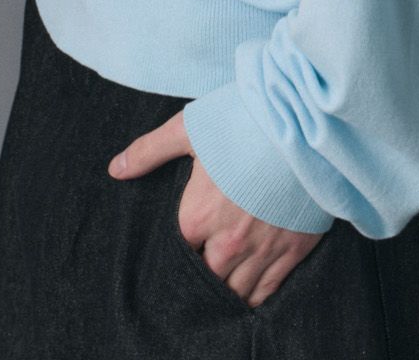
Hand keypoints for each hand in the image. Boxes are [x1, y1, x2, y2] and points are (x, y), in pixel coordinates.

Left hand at [106, 107, 325, 306]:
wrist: (303, 122)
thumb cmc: (243, 121)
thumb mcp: (190, 128)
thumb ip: (150, 151)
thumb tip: (115, 169)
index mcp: (197, 216)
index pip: (177, 254)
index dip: (179, 249)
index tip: (185, 242)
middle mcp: (226, 243)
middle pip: (205, 279)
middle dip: (201, 273)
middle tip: (203, 262)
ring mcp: (261, 251)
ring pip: (234, 292)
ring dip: (226, 288)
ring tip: (222, 279)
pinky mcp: (292, 251)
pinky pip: (266, 292)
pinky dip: (255, 296)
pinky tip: (248, 291)